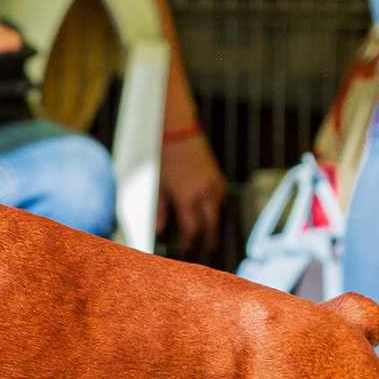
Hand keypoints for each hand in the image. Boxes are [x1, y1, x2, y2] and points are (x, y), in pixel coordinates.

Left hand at [158, 128, 225, 254]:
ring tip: (208, 231)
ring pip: (219, 208)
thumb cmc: (162, 156)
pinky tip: (211, 207)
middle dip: (209, 238)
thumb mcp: (157, 184)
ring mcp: (212, 181)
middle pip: (211, 223)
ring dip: (214, 221)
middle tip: (206, 248)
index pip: (192, 228)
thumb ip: (160, 209)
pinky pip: (221, 194)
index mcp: (187, 197)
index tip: (186, 247)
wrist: (177, 129)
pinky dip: (216, 204)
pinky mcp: (216, 172)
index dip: (190, 241)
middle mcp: (204, 191)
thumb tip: (159, 229)